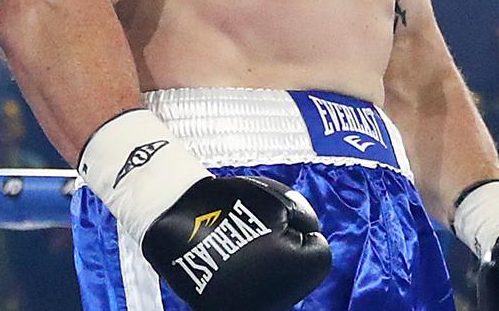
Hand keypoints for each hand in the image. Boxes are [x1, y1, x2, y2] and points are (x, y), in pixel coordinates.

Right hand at [79, 110, 330, 310]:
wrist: (178, 221)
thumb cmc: (231, 204)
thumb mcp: (278, 199)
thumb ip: (304, 216)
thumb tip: (311, 233)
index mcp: (295, 271)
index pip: (319, 255)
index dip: (303, 231)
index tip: (278, 220)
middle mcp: (277, 299)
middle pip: (301, 274)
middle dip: (289, 250)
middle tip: (260, 229)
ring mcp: (252, 307)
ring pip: (280, 286)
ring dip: (272, 265)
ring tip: (242, 242)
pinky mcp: (228, 309)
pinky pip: (255, 293)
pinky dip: (251, 277)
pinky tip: (233, 259)